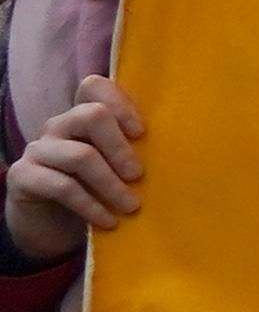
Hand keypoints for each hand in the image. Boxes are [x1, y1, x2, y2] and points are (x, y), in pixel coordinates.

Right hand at [5, 77, 139, 267]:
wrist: (49, 225)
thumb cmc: (94, 192)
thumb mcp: (115, 170)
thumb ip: (134, 154)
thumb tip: (182, 158)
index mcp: (82, 118)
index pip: (94, 86)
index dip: (120, 103)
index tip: (142, 133)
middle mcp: (58, 127)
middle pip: (90, 115)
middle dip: (120, 146)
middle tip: (139, 176)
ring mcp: (38, 150)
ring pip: (79, 155)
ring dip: (111, 184)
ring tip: (131, 206)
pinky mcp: (22, 177)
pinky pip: (62, 186)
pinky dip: (90, 206)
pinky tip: (108, 221)